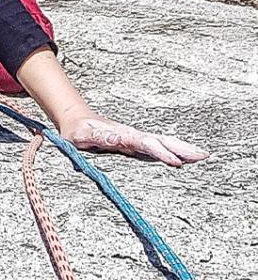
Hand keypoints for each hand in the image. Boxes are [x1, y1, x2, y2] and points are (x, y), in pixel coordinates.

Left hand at [59, 114, 209, 166]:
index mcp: (121, 136)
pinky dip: (174, 150)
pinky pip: (158, 146)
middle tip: (202, 156)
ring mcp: (136, 139)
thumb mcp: (82, 135)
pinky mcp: (136, 143)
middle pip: (160, 141)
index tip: (175, 162)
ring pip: (163, 142)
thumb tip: (116, 137)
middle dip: (181, 149)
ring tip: (202, 156)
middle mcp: (132, 136)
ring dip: (182, 149)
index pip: (145, 145)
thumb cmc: (78, 131)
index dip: (160, 153)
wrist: (77, 119)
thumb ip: (98, 137)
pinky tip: (187, 157)